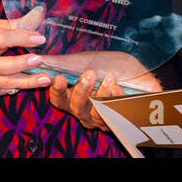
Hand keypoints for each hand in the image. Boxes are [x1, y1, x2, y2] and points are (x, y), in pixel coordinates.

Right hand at [0, 5, 53, 96]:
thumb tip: (38, 14)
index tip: (40, 39)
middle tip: (40, 60)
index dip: (21, 38)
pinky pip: (6, 90)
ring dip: (28, 81)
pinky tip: (35, 84)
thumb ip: (16, 24)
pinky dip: (21, 87)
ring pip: (5, 82)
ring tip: (46, 78)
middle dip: (21, 64)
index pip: (1, 39)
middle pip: (0, 66)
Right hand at [47, 54, 161, 129]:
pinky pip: (116, 117)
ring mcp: (103, 119)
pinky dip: (116, 101)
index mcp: (74, 97)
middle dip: (82, 90)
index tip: (58, 78)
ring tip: (110, 77)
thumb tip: (40, 60)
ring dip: (103, 94)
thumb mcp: (88, 60)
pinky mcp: (121, 121)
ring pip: (96, 114)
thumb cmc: (112, 65)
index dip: (56, 91)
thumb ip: (64, 63)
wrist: (141, 71)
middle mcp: (86, 111)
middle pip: (76, 108)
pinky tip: (119, 89)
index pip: (59, 100)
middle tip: (89, 73)